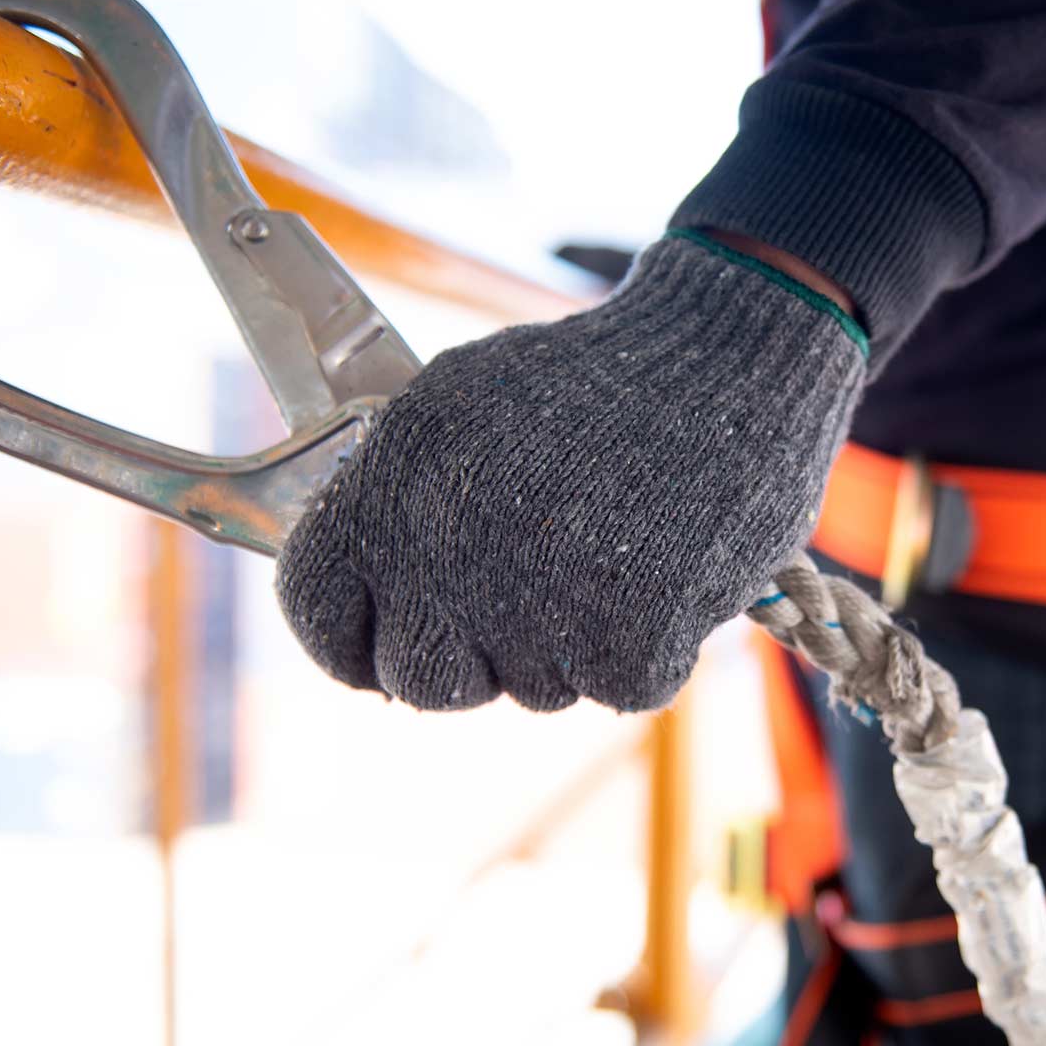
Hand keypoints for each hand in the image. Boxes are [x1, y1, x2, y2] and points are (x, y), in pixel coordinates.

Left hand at [275, 231, 867, 711]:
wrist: (725, 356)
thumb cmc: (595, 382)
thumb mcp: (459, 406)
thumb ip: (397, 501)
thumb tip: (367, 600)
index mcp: (387, 490)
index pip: (319, 615)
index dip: (355, 639)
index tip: (395, 636)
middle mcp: (445, 560)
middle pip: (421, 681)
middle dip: (471, 654)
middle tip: (528, 591)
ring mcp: (536, 614)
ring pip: (530, 688)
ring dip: (569, 640)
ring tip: (612, 545)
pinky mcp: (626, 650)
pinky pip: (616, 689)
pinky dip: (648, 646)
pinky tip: (664, 570)